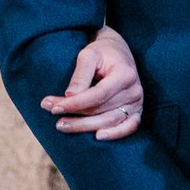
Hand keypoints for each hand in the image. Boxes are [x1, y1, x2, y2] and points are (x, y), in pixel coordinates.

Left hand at [45, 25, 144, 140]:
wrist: (118, 52)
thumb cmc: (102, 52)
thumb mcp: (88, 55)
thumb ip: (80, 74)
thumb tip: (70, 96)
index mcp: (125, 74)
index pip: (98, 95)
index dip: (76, 103)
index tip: (55, 107)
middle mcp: (134, 90)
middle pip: (102, 110)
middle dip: (75, 115)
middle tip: (52, 112)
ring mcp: (137, 103)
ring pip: (110, 121)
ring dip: (85, 126)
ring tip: (62, 125)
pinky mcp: (136, 111)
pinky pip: (129, 127)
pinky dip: (115, 134)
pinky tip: (97, 136)